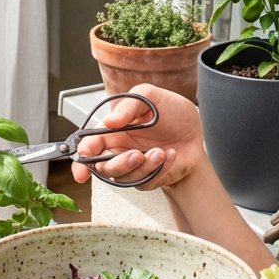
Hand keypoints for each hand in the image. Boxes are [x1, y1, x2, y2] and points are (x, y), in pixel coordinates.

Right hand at [72, 84, 205, 190]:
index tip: (85, 158)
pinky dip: (160, 168)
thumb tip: (108, 122)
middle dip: (118, 164)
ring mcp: (133, 167)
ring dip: (145, 166)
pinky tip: (170, 155)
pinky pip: (145, 182)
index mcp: (112, 131)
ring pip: (124, 178)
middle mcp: (118, 150)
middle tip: (136, 155)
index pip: (89, 146)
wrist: (196, 132)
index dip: (82, 155)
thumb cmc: (172, 113)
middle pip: (103, 167)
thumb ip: (128, 105)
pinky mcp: (148, 179)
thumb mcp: (151, 96)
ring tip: (161, 151)